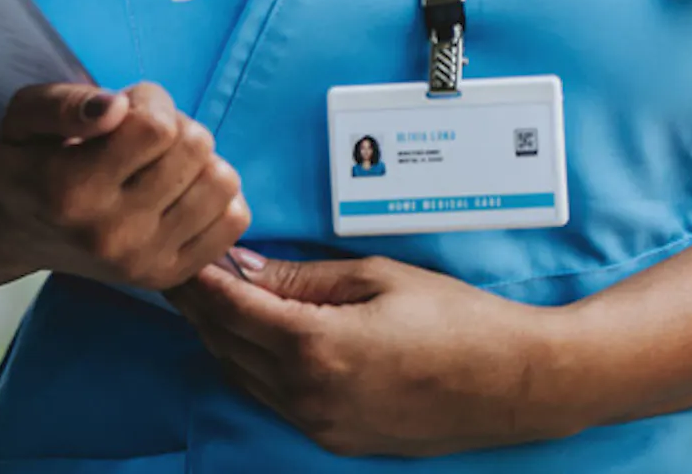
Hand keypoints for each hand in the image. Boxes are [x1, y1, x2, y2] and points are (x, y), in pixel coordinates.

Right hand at [0, 81, 249, 291]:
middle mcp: (108, 235)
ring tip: (160, 165)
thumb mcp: (25, 116)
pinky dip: (216, 197)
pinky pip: (234, 220)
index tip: (124, 112)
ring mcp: (142, 263)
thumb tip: (116, 108)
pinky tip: (179, 193)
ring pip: (222, 182)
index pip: (157, 126)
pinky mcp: (168, 277)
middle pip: (195, 148)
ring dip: (198, 161)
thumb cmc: (29, 159)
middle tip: (141, 140)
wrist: (19, 229)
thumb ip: (65, 104)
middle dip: (175, 128)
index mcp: (69, 191)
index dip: (148, 102)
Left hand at [168, 253, 584, 456]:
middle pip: (225, 346)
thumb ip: (302, 278)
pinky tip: (253, 335)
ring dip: (222, 337)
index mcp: (315, 347)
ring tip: (210, 295)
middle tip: (184, 265)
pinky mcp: (333, 438)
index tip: (179, 252)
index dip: (198, 280)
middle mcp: (306, 396)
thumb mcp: (377, 278)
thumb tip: (242, 267)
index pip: (229, 310)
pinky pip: (272, 398)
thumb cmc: (456, 319)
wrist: (512, 384)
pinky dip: (251, 364)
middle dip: (200, 306)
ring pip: (242, 377)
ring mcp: (318, 425)